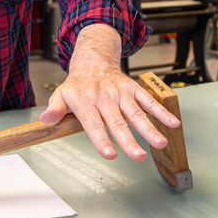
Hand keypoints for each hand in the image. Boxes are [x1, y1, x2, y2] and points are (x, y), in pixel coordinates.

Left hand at [39, 24, 179, 160]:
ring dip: (149, 129)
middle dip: (128, 141)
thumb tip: (45, 121)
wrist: (93, 60)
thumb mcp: (61, 94)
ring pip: (136, 113)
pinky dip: (161, 112)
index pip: (94, 124)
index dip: (101, 140)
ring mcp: (121, 93)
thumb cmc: (77, 84)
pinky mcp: (133, 89)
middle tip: (138, 157)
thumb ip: (55, 109)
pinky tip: (173, 124)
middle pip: (117, 123)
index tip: (110, 154)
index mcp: (86, 102)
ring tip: (160, 143)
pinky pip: (149, 101)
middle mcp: (105, 98)